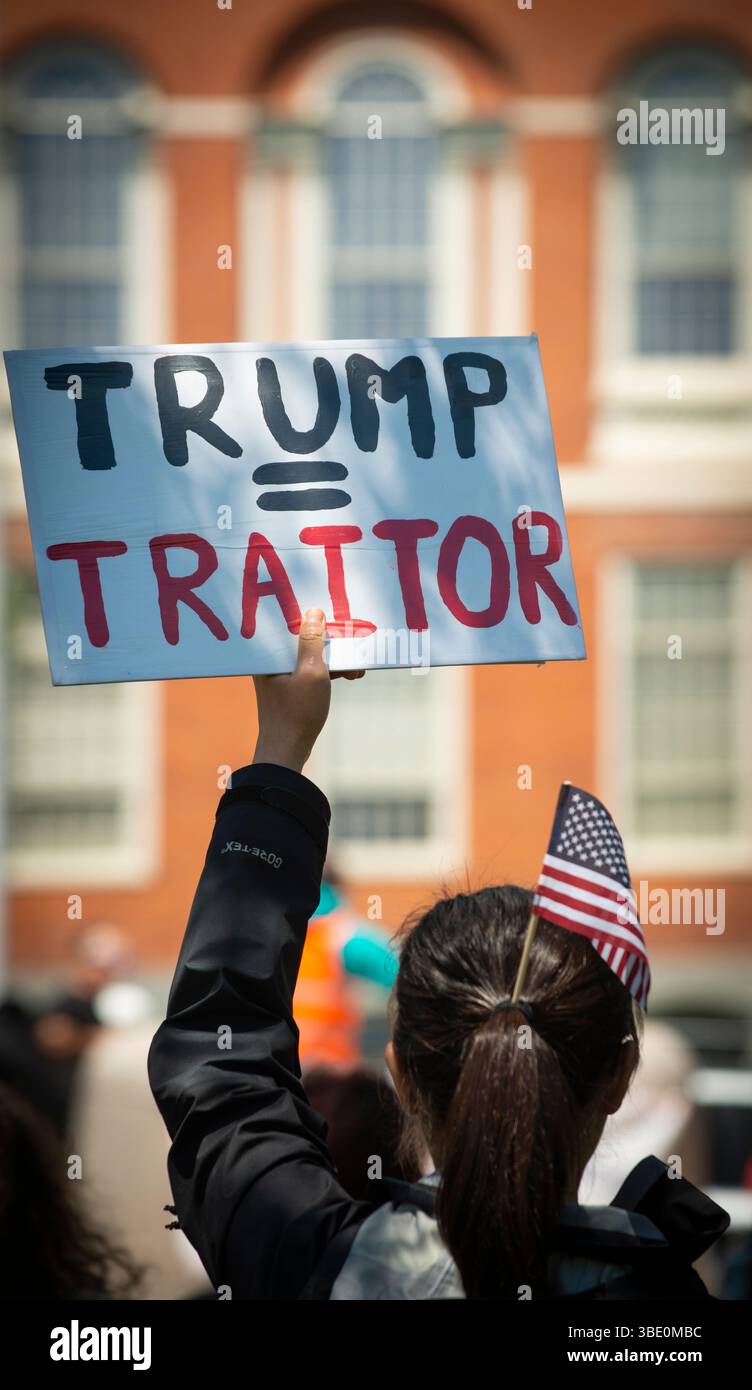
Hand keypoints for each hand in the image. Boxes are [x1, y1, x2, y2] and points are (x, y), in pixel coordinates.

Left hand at [252, 609, 363, 772]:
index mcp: (267, 654)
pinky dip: (330, 670)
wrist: (287, 751)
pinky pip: (311, 669)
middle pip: (302, 638)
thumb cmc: (297, 713)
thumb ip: (312, 641)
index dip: (311, 616)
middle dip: (330, 639)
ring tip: (357, 666)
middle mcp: (270, 660)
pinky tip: (351, 674)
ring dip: (335, 657)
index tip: (332, 613)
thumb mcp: (312, 673)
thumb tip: (314, 612)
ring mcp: (280, 674)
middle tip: (352, 639)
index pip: (288, 623)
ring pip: (310, 654)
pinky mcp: (290, 686)